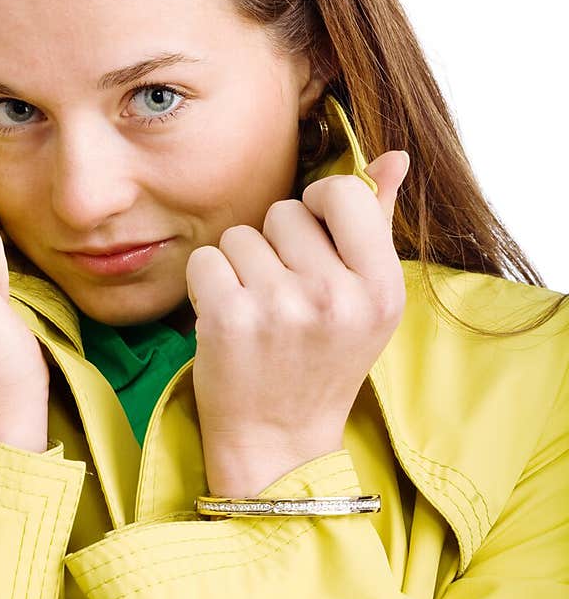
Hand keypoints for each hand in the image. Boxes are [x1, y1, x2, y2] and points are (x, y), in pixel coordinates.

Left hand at [186, 151, 409, 496]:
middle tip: (284, 301)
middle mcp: (337, 296)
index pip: (343, 192)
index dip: (317, 209)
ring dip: (239, 269)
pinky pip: (206, 260)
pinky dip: (207, 287)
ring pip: (240, 236)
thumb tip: (393, 156)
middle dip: (275, 247)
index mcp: (381, 287)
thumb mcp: (365, 301)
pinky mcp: (230, 319)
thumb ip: (376, 224)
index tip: (311, 245)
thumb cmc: (320, 362)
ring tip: (258, 316)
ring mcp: (282, 307)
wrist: (277, 442)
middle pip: (283, 213)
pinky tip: (227, 323)